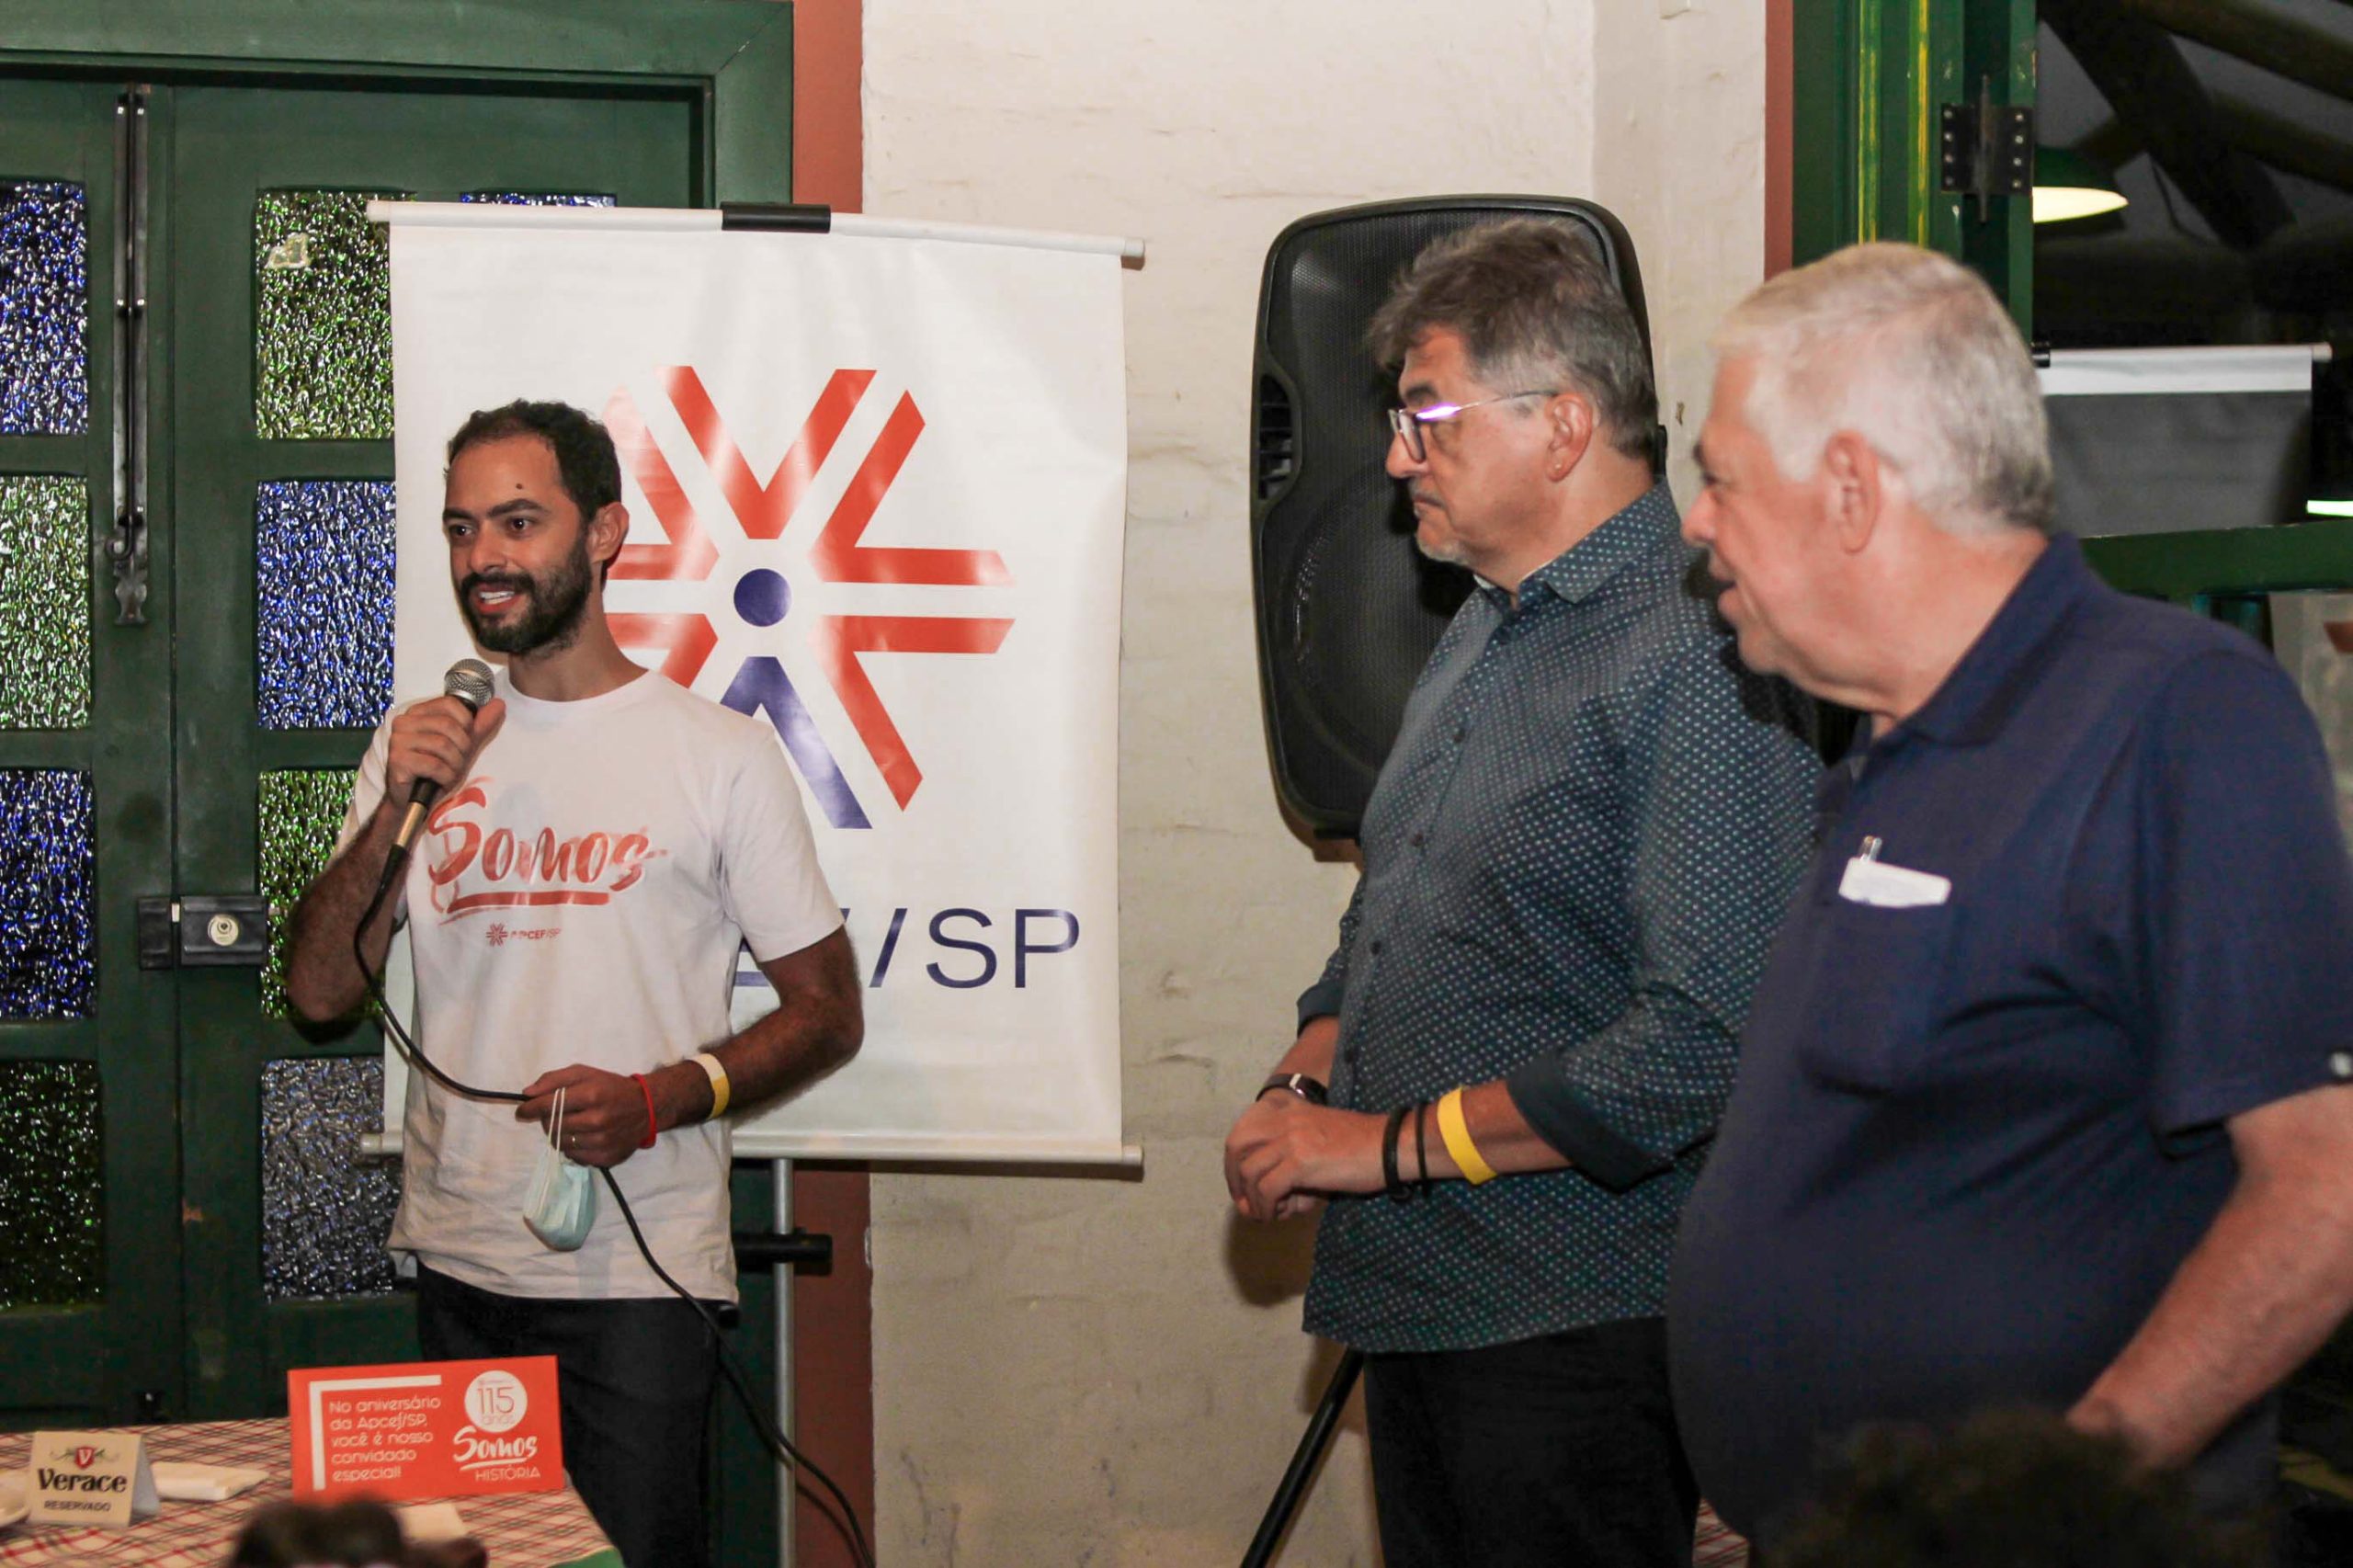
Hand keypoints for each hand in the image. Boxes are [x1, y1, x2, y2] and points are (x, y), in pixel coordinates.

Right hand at [386, 694, 505, 804]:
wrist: (414, 800)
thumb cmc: (436, 770)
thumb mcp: (462, 745)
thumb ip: (480, 725)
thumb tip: (499, 704)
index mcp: (417, 712)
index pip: (449, 703)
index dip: (466, 722)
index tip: (466, 739)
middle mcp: (404, 722)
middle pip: (448, 725)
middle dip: (462, 747)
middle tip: (458, 761)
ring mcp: (398, 741)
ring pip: (442, 745)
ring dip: (454, 764)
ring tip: (449, 771)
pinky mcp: (398, 760)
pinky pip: (434, 765)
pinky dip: (445, 776)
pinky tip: (441, 780)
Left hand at [517, 1064, 652, 1167]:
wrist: (646, 1107)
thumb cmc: (611, 1087)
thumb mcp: (584, 1073)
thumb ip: (554, 1079)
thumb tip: (527, 1093)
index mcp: (591, 1095)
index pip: (549, 1105)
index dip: (530, 1108)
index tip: (522, 1110)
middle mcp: (597, 1120)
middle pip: (552, 1126)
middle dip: (546, 1120)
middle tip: (553, 1114)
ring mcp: (602, 1142)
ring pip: (560, 1144)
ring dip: (558, 1134)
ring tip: (568, 1125)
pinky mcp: (606, 1158)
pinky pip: (574, 1157)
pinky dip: (572, 1147)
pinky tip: (581, 1136)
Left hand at [1223, 1093, 1385, 1220]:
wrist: (1391, 1146)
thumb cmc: (1364, 1146)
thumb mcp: (1322, 1136)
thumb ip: (1295, 1154)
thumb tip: (1276, 1192)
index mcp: (1290, 1111)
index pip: (1245, 1128)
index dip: (1236, 1158)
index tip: (1243, 1182)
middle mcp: (1285, 1120)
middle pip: (1237, 1145)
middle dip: (1234, 1177)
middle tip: (1244, 1201)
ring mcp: (1291, 1140)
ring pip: (1250, 1172)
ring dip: (1252, 1199)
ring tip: (1266, 1214)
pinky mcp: (1301, 1162)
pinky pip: (1267, 1189)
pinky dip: (1266, 1207)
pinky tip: (1277, 1215)